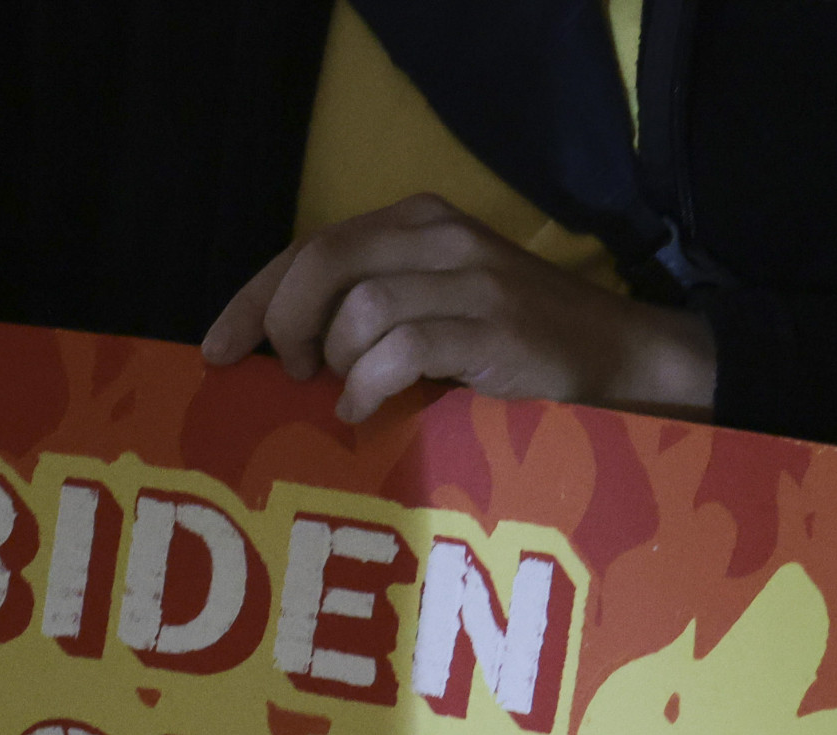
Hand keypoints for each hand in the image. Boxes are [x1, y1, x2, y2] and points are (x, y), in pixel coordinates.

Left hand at [202, 193, 715, 421]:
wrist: (620, 361)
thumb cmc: (510, 349)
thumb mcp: (433, 310)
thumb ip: (364, 311)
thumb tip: (275, 352)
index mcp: (416, 223)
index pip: (309, 247)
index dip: (253, 299)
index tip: (216, 350)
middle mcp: (440, 237)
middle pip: (321, 263)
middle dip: (281, 324)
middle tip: (287, 375)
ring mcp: (470, 280)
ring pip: (358, 307)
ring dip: (334, 361)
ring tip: (343, 393)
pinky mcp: (494, 330)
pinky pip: (401, 349)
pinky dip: (368, 385)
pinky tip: (365, 409)